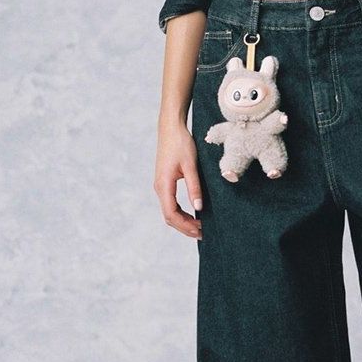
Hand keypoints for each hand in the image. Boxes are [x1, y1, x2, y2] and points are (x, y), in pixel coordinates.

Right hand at [154, 120, 203, 238]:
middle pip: (169, 217)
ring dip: (183, 221)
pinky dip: (181, 213)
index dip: (185, 226)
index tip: (200, 231)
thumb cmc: (181, 143)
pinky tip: (193, 214)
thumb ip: (194, 187)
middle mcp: (159, 188)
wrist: (171, 128)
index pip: (171, 214)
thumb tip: (198, 208)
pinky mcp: (165, 182)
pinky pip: (171, 204)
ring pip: (169, 211)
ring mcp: (161, 186)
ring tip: (200, 227)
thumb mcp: (190, 165)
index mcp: (163, 185)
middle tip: (203, 234)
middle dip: (185, 227)